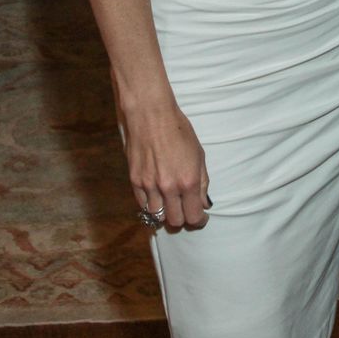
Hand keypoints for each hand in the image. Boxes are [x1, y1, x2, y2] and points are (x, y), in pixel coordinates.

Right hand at [123, 99, 210, 228]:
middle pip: (175, 221)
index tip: (201, 217)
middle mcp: (168, 187)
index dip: (199, 220)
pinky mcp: (134, 182)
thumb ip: (203, 181)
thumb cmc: (179, 131)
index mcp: (188, 180)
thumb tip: (204, 202)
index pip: (194, 216)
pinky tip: (157, 197)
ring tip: (170, 204)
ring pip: (157, 216)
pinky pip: (143, 205)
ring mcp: (149, 186)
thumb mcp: (199, 154)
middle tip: (185, 210)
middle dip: (183, 219)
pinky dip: (151, 205)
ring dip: (165, 213)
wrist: (151, 116)